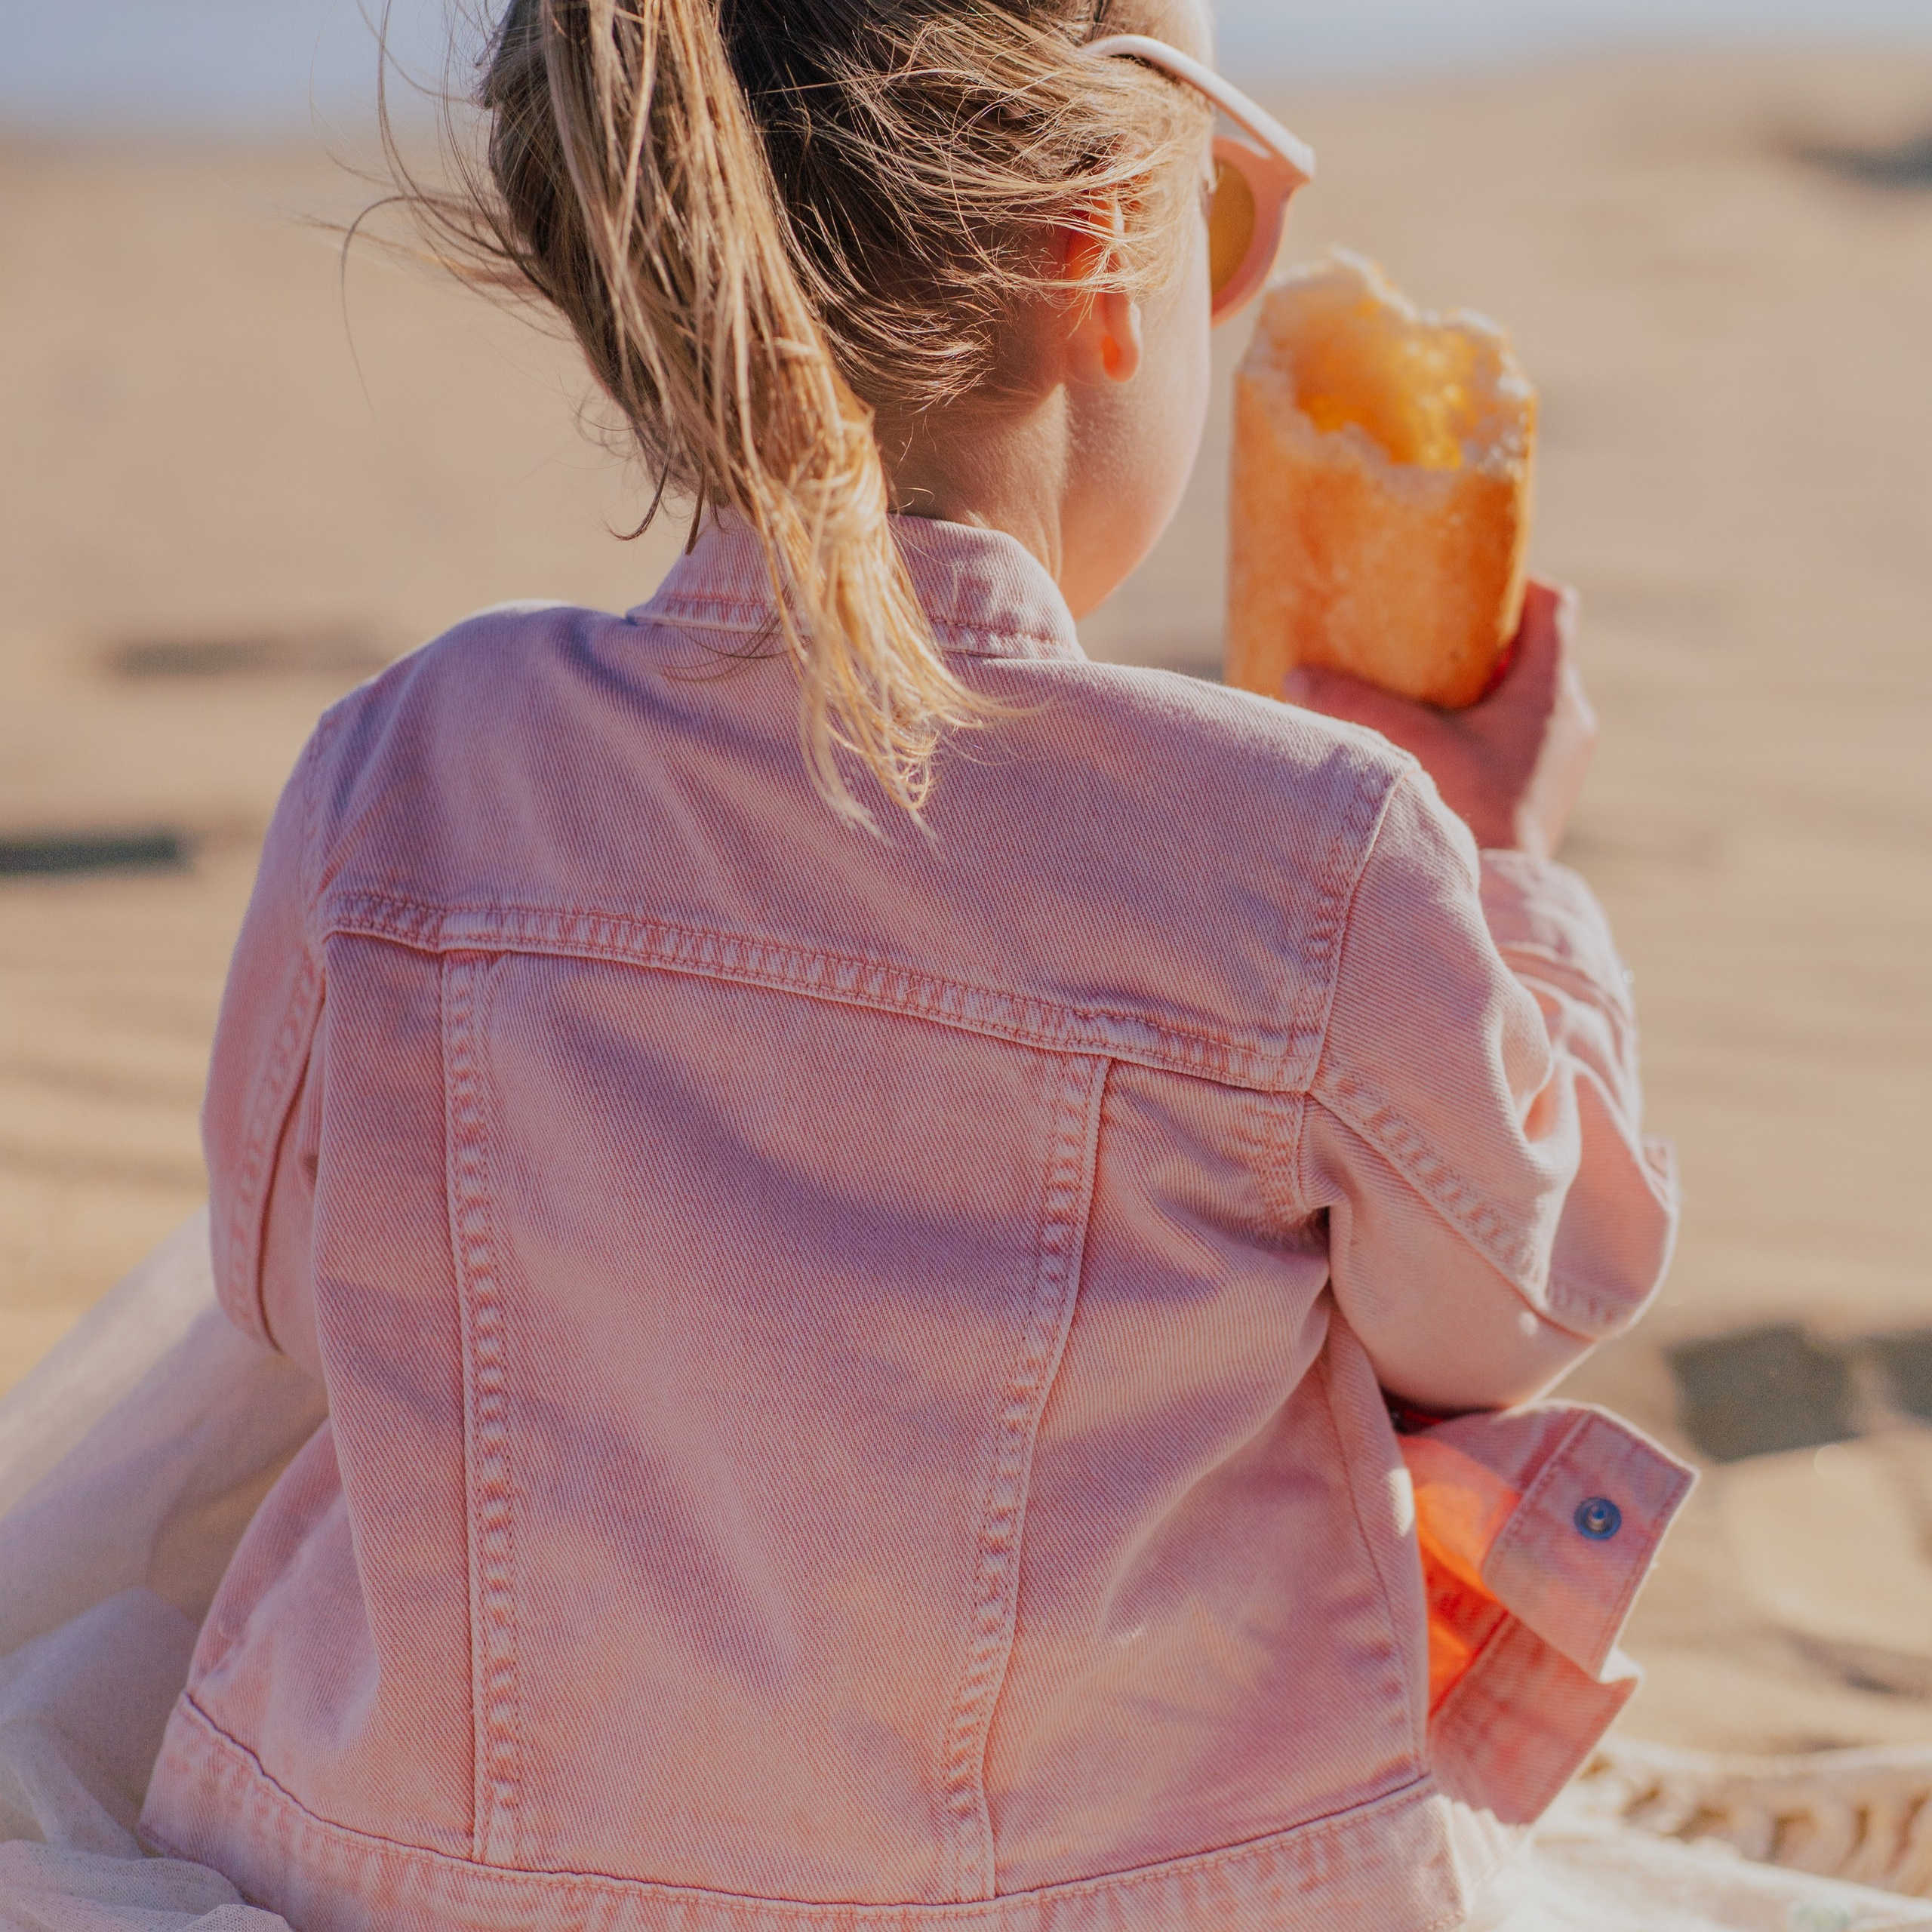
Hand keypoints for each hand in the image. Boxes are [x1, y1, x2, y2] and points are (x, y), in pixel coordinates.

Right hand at [1281, 580, 1597, 859]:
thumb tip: (1293, 675)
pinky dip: (1483, 729)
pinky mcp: (1542, 794)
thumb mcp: (1406, 747)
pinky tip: (1437, 745)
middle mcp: (1568, 723)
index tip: (1465, 588)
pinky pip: (1518, 740)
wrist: (1498, 903)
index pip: (1552, 607)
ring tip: (1425, 693)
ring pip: (1525, 699)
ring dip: (1482, 689)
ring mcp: (1560, 762)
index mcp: (1551, 694)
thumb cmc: (1466, 816)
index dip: (1513, 586)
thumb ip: (1351, 706)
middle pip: (1534, 652)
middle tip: (1429, 639)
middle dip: (1483, 640)